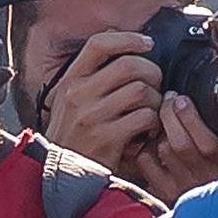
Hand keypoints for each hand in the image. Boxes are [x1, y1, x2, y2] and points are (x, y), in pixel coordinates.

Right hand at [38, 32, 161, 183]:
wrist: (61, 178)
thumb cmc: (73, 138)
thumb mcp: (70, 103)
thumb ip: (90, 77)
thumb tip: (119, 42)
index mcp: (70, 82)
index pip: (99, 44)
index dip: (128, 39)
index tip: (147, 44)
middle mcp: (78, 95)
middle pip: (129, 65)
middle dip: (153, 73)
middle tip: (156, 86)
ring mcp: (91, 117)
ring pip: (141, 90)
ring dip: (156, 101)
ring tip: (151, 113)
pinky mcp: (106, 139)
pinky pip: (144, 117)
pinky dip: (153, 124)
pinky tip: (147, 132)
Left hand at [143, 92, 217, 201]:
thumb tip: (212, 99)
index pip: (208, 145)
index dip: (190, 118)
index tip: (183, 99)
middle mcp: (208, 179)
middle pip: (180, 144)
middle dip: (170, 114)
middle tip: (169, 100)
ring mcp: (187, 188)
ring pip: (164, 150)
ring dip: (159, 129)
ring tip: (162, 115)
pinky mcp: (168, 193)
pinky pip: (147, 163)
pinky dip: (145, 146)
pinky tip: (153, 138)